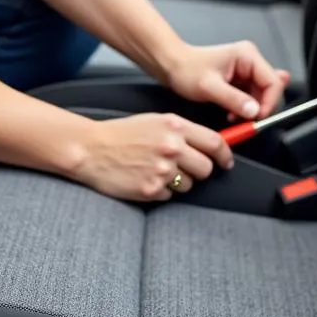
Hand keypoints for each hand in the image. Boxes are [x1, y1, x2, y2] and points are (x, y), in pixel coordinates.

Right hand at [70, 112, 233, 201]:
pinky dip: (161, 190)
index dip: (224, 155)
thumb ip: (183, 131)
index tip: (225, 161)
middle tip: (183, 167)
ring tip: (156, 170)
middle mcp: (172, 147)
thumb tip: (212, 145)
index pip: (215, 143)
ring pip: (189, 185)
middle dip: (198, 170)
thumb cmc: (122, 133)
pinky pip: (170, 195)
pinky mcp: (151, 189)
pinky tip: (145, 178)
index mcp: (174, 126)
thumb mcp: (155, 121)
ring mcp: (162, 170)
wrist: (91, 149)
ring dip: (178, 182)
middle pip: (205, 168)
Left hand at [163, 42, 291, 120]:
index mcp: (247, 56)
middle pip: (269, 90)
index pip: (273, 82)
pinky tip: (231, 113)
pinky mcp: (240, 80)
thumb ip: (233, 99)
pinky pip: (251, 98)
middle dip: (259, 108)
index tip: (258, 118)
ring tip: (233, 116)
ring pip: (261, 97)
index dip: (269, 102)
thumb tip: (254, 111)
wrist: (171, 66)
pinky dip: (244, 109)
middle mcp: (250, 61)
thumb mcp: (209, 87)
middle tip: (245, 122)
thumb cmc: (186, 69)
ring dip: (250, 110)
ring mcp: (246, 71)